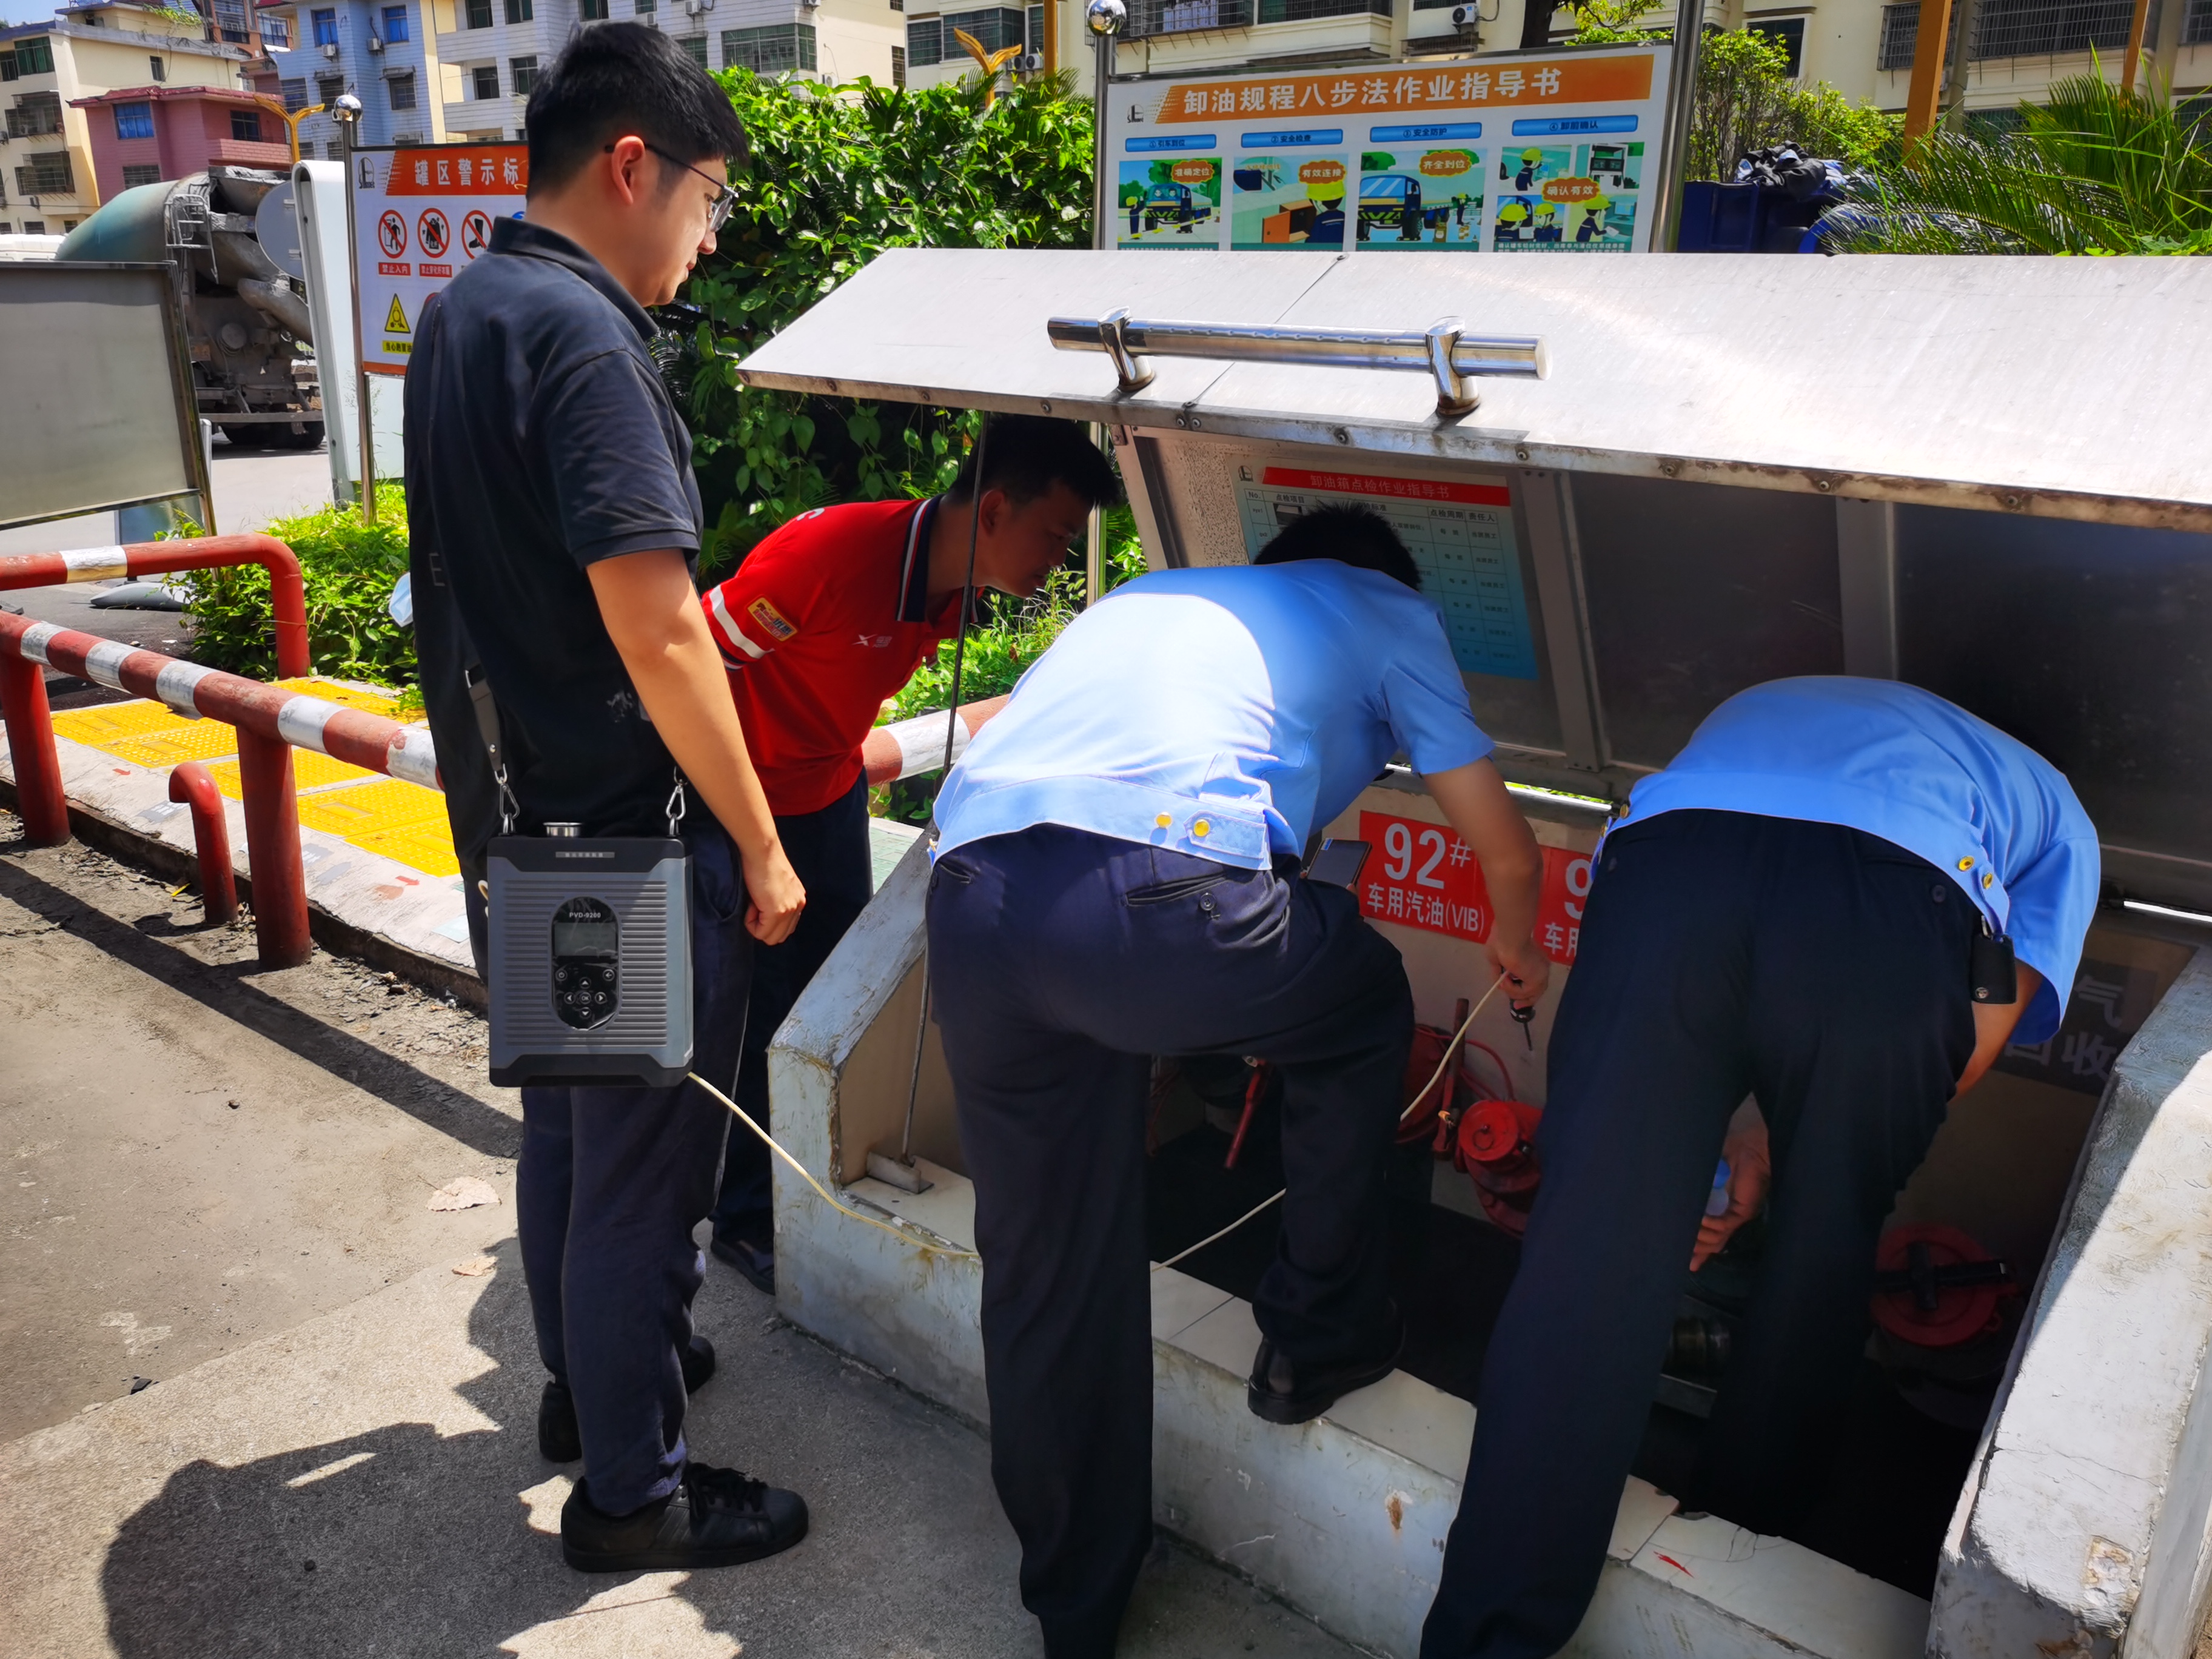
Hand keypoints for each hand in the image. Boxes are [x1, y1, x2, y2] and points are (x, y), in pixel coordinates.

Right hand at [742, 841, 805, 945]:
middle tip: (754, 907)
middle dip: (763, 928)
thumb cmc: (763, 861)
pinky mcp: (777, 912)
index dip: (768, 921)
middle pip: (780, 936)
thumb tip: (764, 916)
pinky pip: (761, 933)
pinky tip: (751, 905)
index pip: (786, 927)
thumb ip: (777, 900)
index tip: (759, 905)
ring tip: (753, 905)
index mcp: (798, 899)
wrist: (761, 850)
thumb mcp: (777, 884)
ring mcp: (790, 910)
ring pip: (771, 938)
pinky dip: (751, 923)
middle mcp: (798, 906)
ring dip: (758, 926)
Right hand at [1486, 930, 1550, 1012]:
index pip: (1535, 978)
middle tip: (1517, 1006)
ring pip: (1529, 993)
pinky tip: (1505, 979)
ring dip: (1512, 991)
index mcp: (1535, 959)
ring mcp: (1541, 974)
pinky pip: (1523, 992)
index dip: (1526, 989)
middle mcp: (1542, 967)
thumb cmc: (1501, 942)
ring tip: (1502, 981)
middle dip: (1527, 1000)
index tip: (1518, 997)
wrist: (1509, 937)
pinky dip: (1511, 989)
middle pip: (1538, 990)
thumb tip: (1499, 985)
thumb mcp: (1496, 959)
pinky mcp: (1537, 980)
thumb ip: (1498, 972)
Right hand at [1691, 1113, 1770, 1271]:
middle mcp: (1730, 1216)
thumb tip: (1672, 1203)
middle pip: (1713, 1244)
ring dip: (1699, 1237)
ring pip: (1717, 1239)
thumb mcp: (1703, 1175)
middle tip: (1678, 1248)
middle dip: (1695, 1248)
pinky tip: (1699, 1219)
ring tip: (1685, 1228)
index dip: (1698, 1251)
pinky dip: (1709, 1225)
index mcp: (1722, 1210)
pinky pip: (1723, 1226)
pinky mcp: (1742, 1210)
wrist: (1749, 1143)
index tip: (1687, 1263)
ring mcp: (1737, 1215)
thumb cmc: (1726, 1153)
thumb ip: (1692, 1192)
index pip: (1710, 1237)